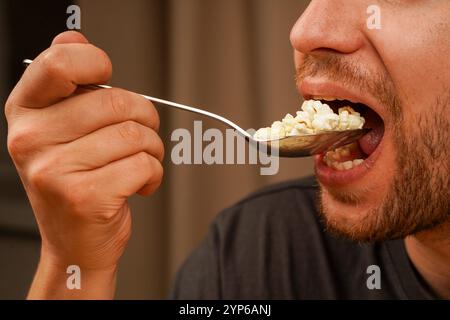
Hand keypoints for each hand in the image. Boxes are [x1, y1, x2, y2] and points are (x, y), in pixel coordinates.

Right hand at [4, 32, 163, 292]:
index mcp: (26, 112)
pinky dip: (154, 174)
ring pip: (135, 135)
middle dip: (145, 119)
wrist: (74, 243)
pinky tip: (140, 184)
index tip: (108, 78)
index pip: (62, 63)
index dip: (97, 63)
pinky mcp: (84, 197)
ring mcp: (54, 171)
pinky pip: (144, 165)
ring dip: (152, 149)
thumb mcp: (62, 130)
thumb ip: (67, 83)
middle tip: (142, 136)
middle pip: (117, 102)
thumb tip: (73, 38)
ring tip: (140, 163)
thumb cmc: (77, 181)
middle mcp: (32, 139)